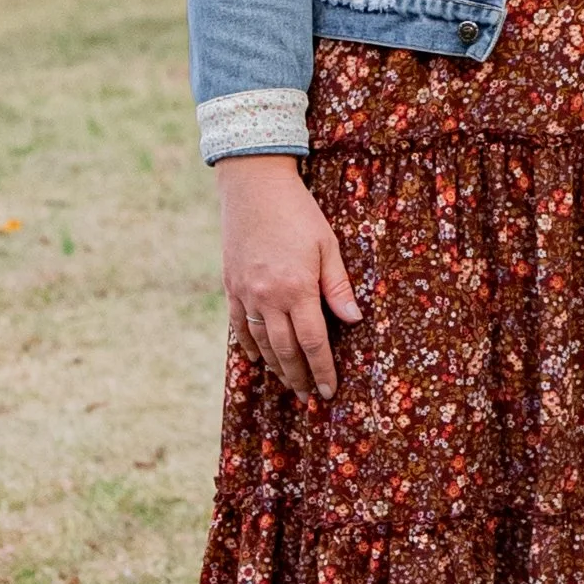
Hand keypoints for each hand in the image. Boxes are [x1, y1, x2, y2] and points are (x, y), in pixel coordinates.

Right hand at [216, 154, 360, 399]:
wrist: (253, 186)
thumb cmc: (299, 212)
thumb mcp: (327, 244)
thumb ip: (338, 285)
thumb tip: (353, 320)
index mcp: (297, 288)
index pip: (313, 341)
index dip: (322, 369)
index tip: (330, 390)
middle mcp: (268, 297)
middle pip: (285, 350)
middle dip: (299, 377)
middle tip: (310, 397)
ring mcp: (245, 293)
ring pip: (262, 342)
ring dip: (276, 367)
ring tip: (289, 383)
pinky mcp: (231, 285)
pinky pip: (239, 325)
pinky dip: (249, 345)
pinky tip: (259, 358)